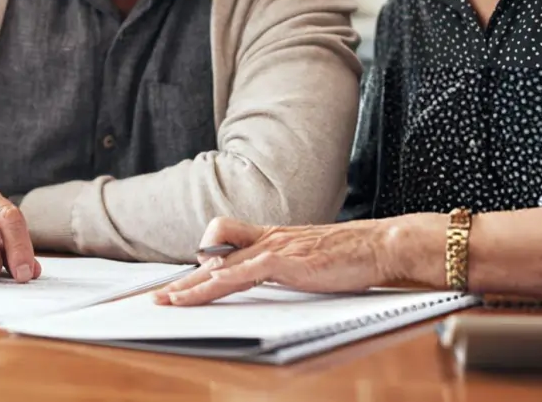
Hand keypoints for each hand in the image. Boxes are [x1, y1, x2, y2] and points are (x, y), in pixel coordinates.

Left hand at [152, 215, 408, 305]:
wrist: (381, 244)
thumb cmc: (352, 255)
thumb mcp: (311, 259)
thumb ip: (288, 266)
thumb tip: (272, 278)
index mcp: (274, 238)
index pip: (226, 245)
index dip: (201, 263)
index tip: (183, 282)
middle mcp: (269, 239)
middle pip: (214, 258)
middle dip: (186, 280)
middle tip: (160, 298)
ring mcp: (277, 248)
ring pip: (221, 266)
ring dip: (192, 286)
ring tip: (170, 302)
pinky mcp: (287, 260)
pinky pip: (243, 272)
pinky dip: (220, 283)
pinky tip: (205, 292)